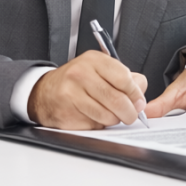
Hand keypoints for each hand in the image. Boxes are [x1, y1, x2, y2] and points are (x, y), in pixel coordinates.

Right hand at [27, 51, 148, 129]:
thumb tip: (141, 96)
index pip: (124, 78)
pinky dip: (99, 125)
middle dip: (130, 112)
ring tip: (109, 114)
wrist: (45, 92)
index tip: (139, 102)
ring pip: (108, 115)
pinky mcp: (67, 113)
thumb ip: (124, 79)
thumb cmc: (77, 81)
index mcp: (94, 60)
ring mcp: (72, 94)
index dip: (136, 94)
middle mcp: (81, 74)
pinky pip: (94, 125)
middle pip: (117, 100)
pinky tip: (93, 116)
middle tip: (131, 115)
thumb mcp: (100, 70)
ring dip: (114, 120)